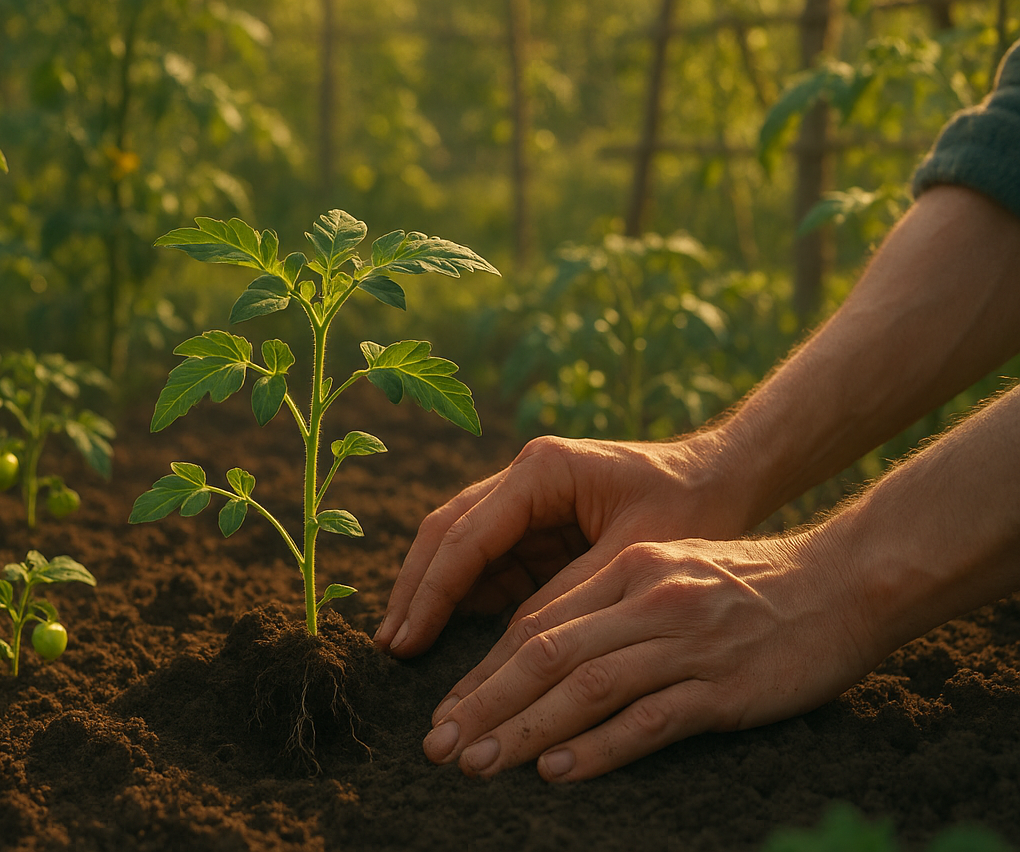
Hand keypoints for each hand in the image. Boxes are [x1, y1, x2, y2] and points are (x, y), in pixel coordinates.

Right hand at [374, 432, 757, 657]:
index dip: (432, 592)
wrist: (729, 478)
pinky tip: (445, 635)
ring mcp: (526, 500)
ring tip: (404, 647)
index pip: (467, 536)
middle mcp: (523, 477)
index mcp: (542, 471)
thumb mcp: (633, 557)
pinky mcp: (538, 525)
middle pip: (446, 534)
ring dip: (433, 595)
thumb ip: (568, 596)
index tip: (406, 641)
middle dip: (416, 591)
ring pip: (459, 548)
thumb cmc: (692, 509)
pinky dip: (466, 597)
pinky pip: (489, 562)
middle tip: (389, 647)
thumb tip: (509, 648)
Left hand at [422, 532, 881, 781]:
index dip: (484, 671)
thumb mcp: (668, 570)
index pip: (536, 623)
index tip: (446, 713)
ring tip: (478, 764)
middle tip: (439, 747)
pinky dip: (600, 747)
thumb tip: (538, 650)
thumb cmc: (750, 584)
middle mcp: (647, 599)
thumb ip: (607, 602)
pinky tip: (558, 772)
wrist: (844, 584)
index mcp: (626, 568)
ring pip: (586, 687)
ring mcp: (685, 643)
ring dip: (525, 730)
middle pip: (546, 655)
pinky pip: (650, 719)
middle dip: (484, 703)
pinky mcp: (723, 688)